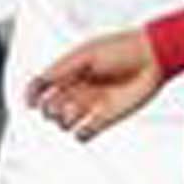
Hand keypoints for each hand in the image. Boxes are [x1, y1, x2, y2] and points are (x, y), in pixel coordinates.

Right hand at [26, 28, 164, 140]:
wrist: (153, 58)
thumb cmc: (121, 49)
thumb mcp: (86, 54)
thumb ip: (62, 68)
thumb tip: (41, 81)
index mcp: (70, 70)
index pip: (41, 86)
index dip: (32, 95)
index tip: (31, 102)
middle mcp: (78, 88)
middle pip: (50, 107)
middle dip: (49, 109)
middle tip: (63, 101)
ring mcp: (91, 104)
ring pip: (64, 122)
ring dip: (64, 120)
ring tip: (78, 109)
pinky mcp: (106, 118)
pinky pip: (84, 134)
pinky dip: (80, 134)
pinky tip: (85, 126)